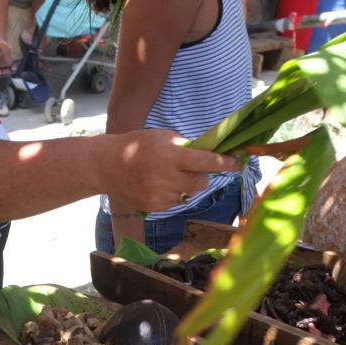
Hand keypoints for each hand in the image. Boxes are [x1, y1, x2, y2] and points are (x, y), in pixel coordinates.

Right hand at [105, 130, 238, 214]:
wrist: (107, 166)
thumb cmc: (138, 146)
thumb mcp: (162, 137)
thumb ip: (185, 147)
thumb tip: (209, 155)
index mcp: (171, 155)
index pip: (206, 161)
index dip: (224, 163)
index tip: (238, 164)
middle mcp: (167, 177)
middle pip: (202, 182)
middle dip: (203, 176)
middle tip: (193, 169)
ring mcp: (161, 194)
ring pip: (189, 193)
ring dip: (186, 185)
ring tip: (166, 176)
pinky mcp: (155, 207)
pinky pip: (175, 202)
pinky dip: (172, 194)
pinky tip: (156, 186)